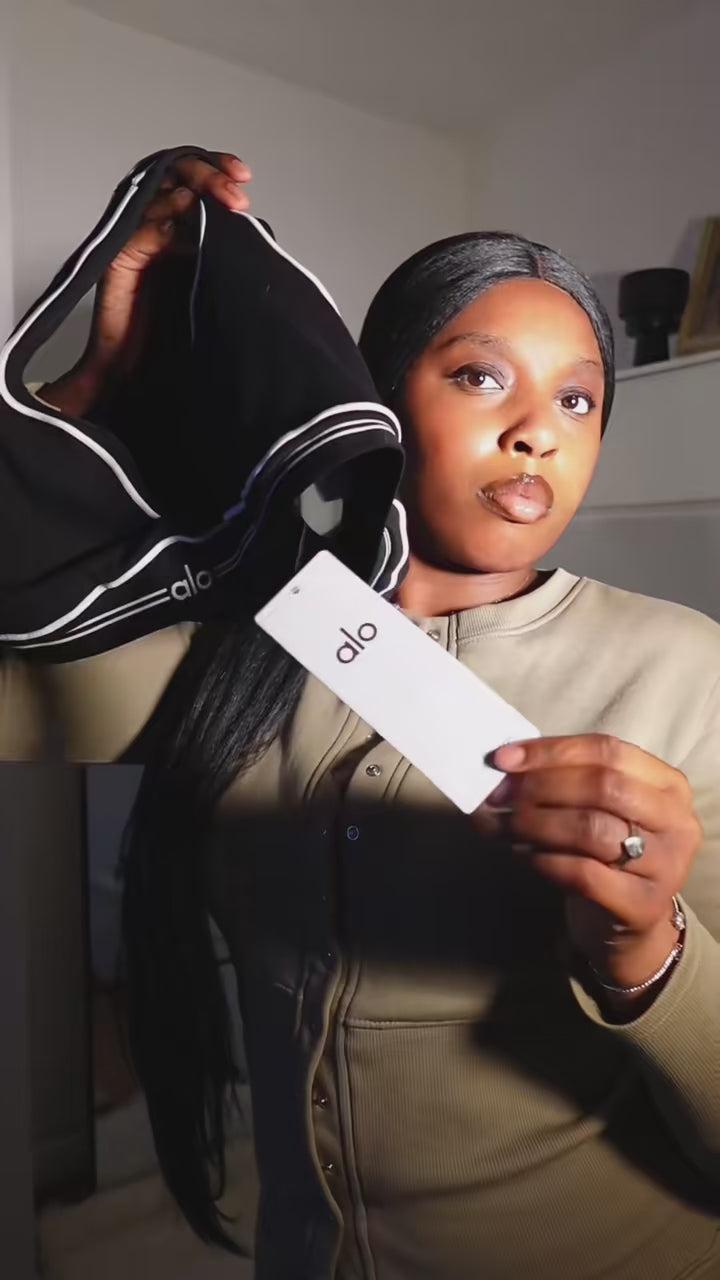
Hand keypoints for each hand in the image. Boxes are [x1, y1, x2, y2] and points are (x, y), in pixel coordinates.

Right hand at [41, 152, 251, 416]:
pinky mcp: (117, 263)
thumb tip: (260, 228)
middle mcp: (156, 226)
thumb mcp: (216, 285)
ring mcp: (135, 241)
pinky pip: (135, 232)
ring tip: (216, 199)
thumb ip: (228, 253)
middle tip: (236, 194)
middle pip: (175, 176)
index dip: (218, 170)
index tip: (245, 177)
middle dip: (207, 175)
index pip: (195, 181)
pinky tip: (180, 219)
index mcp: (179, 227)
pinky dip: (157, 222)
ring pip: (154, 194)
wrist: (138, 373)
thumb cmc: (174, 335)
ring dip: (187, 190)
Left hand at [481, 734, 701, 992]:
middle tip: (498, 796)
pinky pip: (584, 874)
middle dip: (541, 786)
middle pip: (603, 786)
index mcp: (668, 785)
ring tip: (503, 825)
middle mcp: (677, 821)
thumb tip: (505, 764)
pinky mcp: (643, 905)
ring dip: (536, 823)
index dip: (551, 751)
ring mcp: (666, 866)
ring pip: (592, 829)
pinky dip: (545, 860)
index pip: (608, 751)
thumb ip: (566, 780)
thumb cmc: (608, 853)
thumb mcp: (600, 808)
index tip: (503, 759)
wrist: (629, 924)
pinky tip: (522, 856)